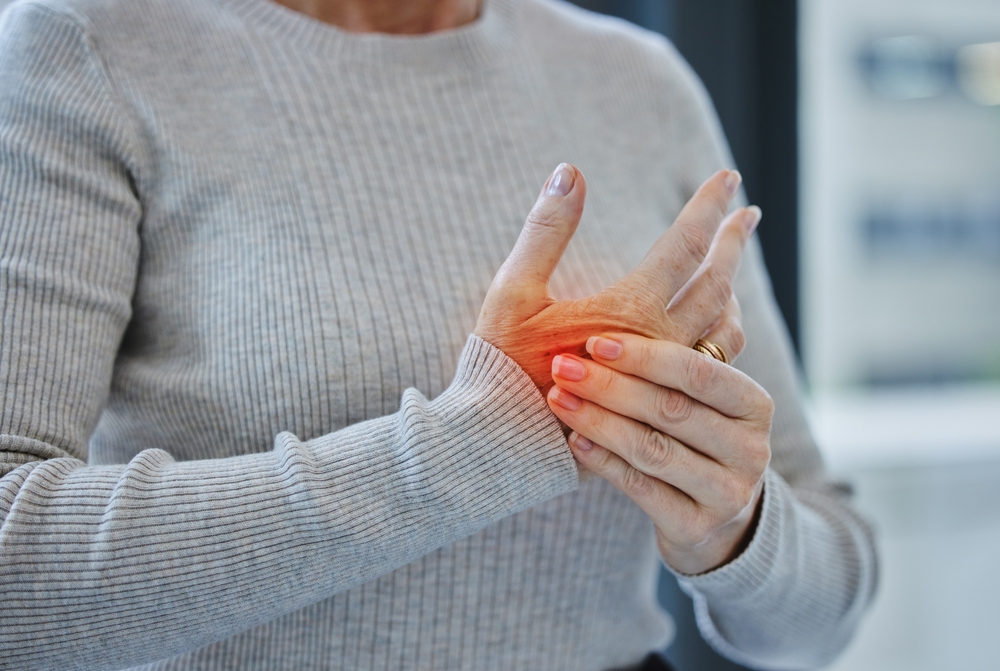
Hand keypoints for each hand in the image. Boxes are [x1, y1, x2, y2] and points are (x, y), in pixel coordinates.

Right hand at [474, 163, 755, 392]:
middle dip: (733, 244)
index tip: (728, 177)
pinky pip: (712, 370)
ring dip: (734, 294)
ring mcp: (664, 382)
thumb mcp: (512, 292)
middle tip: (749, 214)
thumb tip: (569, 172)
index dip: (707, 206)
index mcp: (628, 313)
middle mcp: (660, 347)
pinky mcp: (659, 410)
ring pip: (724, 333)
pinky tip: (714, 329)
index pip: (684, 246)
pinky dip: (722, 337)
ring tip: (732, 272)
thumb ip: (545, 231)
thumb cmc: (502, 367)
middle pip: (716, 285)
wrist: (504, 445)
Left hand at [547, 333, 773, 574]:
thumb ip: (680, 357)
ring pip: (652, 449)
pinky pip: (640, 487)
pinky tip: (573, 440)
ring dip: (598, 420)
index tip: (594, 342)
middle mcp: (751, 450)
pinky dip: (602, 460)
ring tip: (558, 398)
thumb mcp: (702, 399)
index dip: (645, 356)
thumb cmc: (696, 439)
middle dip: (610, 385)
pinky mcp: (696, 528)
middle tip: (562, 367)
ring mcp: (728, 494)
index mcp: (755, 406)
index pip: (699, 373)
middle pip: (671, 410)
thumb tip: (637, 299)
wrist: (713, 521)